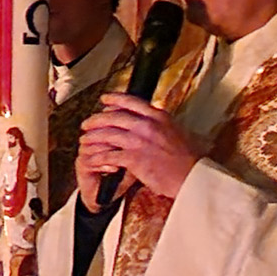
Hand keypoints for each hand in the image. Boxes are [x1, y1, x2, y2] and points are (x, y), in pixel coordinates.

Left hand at [75, 94, 196, 202]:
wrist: (192, 176)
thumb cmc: (187, 159)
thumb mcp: (176, 132)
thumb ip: (161, 124)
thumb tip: (150, 119)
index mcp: (159, 116)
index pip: (131, 102)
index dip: (114, 99)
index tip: (104, 99)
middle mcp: (148, 125)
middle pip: (114, 116)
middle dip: (96, 119)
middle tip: (87, 123)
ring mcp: (139, 141)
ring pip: (108, 134)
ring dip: (93, 137)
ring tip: (84, 140)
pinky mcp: (134, 158)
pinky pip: (109, 154)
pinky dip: (98, 156)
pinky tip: (92, 158)